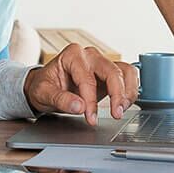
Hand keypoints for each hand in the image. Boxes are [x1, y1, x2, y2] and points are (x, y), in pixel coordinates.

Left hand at [23, 43, 137, 124]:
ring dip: (128, 92)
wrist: (46, 86)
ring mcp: (101, 63)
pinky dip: (130, 91)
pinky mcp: (109, 73)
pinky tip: (123, 105)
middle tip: (116, 114)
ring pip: (125, 71)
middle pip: (112, 71)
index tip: (90, 117)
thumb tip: (79, 106)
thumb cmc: (44, 86)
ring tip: (121, 110)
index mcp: (72, 55)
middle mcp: (90, 56)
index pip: (87, 78)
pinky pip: (127, 76)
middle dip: (117, 94)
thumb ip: (60, 99)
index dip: (91, 100)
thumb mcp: (43, 93)